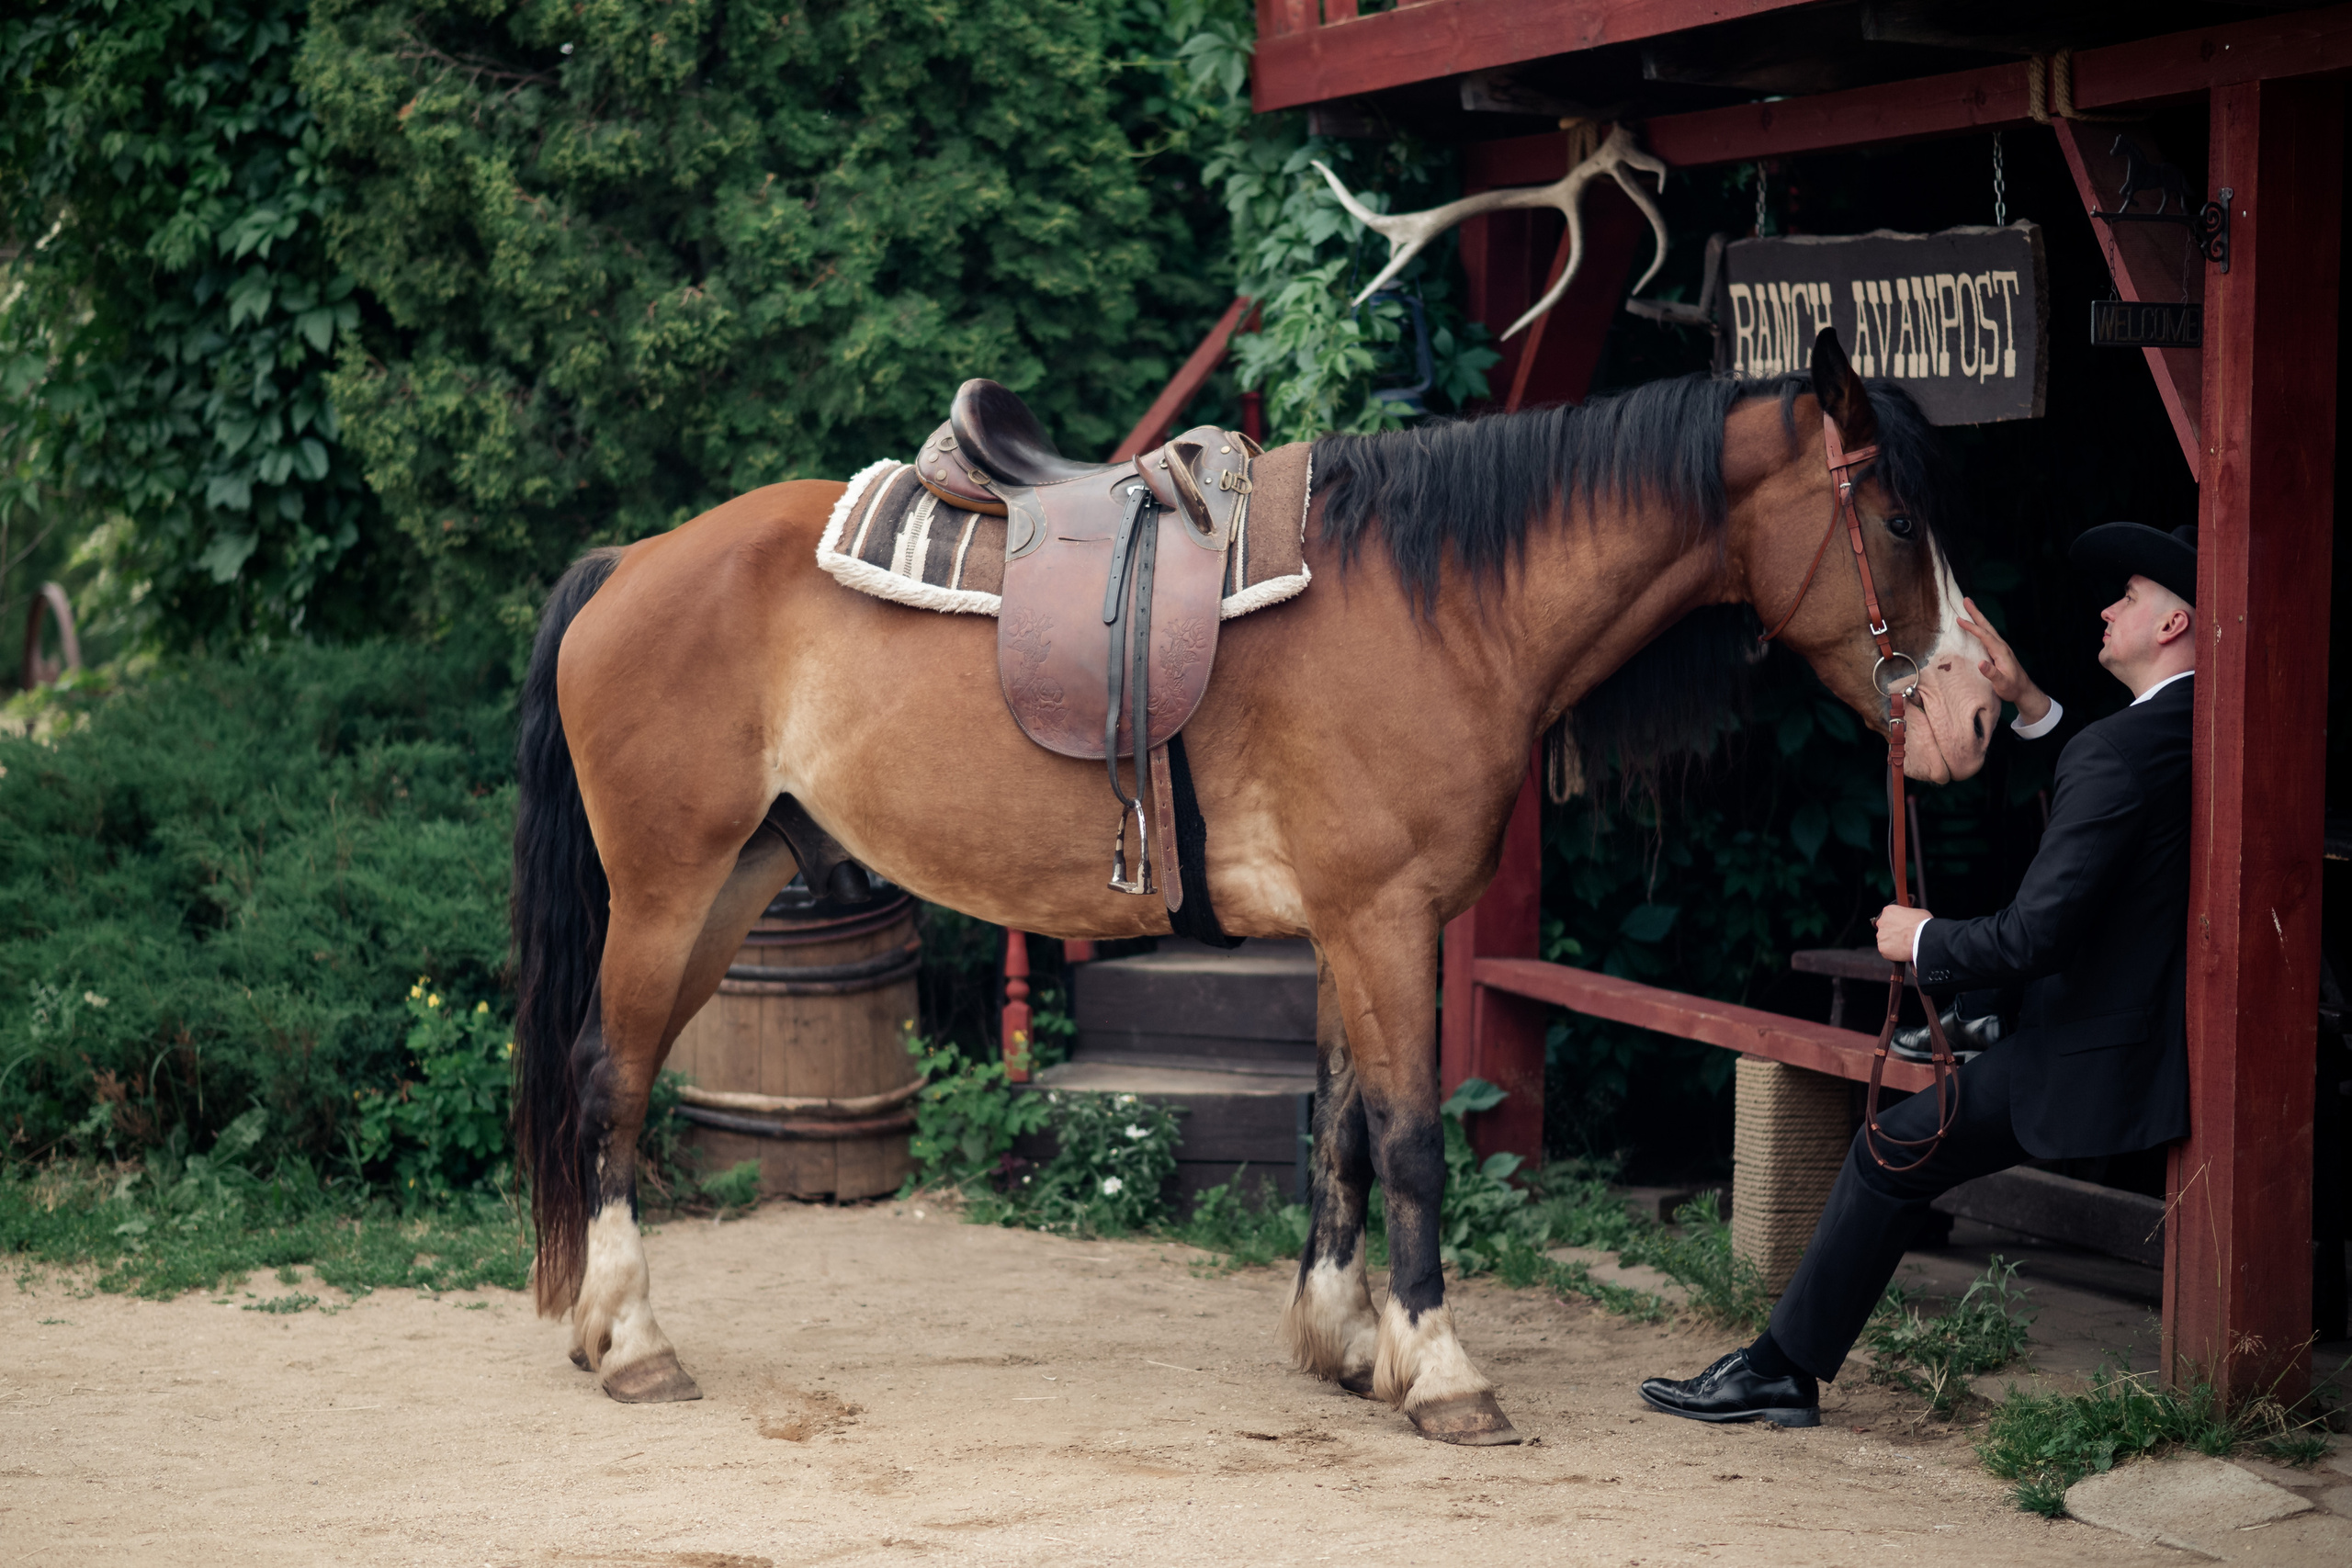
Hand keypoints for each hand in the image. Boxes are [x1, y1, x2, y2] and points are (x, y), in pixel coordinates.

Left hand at [1874, 904, 1931, 962]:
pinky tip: (1902, 952)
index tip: (1901, 927)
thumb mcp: (1918, 912)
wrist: (1922, 938)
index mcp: (1889, 911)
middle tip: (1903, 937)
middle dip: (1892, 933)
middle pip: (1884, 928)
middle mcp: (1881, 922)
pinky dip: (1893, 953)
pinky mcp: (1882, 948)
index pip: (1888, 916)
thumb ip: (1908, 915)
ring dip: (1892, 943)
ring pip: (1884, 940)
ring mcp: (1881, 936)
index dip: (1895, 922)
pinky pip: (1886, 951)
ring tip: (1904, 945)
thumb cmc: (1923, 925)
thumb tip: (1910, 919)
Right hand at [1958, 596, 2049, 724]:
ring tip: (1969, 607)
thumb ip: (1991, 673)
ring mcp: (2001, 647)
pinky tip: (1977, 626)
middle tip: (1966, 599)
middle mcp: (2001, 646)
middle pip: (1987, 625)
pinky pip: (1988, 634)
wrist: (2024, 690)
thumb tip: (1980, 663)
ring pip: (1988, 628)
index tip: (1959, 619)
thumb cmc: (2012, 688)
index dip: (1971, 627)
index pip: (1984, 635)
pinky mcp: (1999, 651)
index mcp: (2000, 651)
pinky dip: (1980, 627)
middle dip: (1976, 612)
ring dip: (1978, 617)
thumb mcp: (2002, 683)